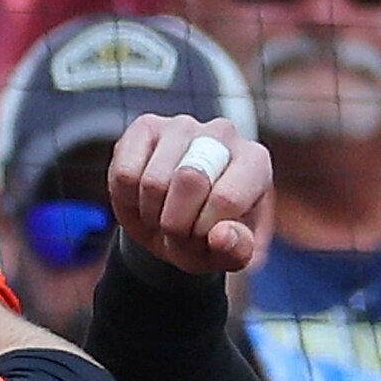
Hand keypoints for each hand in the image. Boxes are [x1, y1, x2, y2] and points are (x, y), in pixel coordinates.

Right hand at [104, 113, 274, 277]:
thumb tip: (221, 236)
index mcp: (255, 162)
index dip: (203, 232)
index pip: (226, 199)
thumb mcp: (229, 254)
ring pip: (153, 181)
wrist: (175, 224)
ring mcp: (183, 126)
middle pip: (189, 181)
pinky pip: (125, 174)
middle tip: (179, 233)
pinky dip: (128, 201)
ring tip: (162, 217)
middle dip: (176, 225)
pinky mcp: (145, 127)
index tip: (203, 240)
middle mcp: (222, 134)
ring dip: (152, 216)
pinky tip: (142, 200)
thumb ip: (237, 251)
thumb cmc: (209, 236)